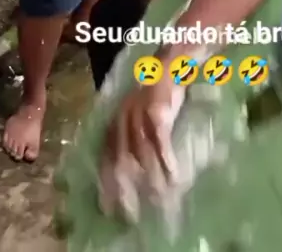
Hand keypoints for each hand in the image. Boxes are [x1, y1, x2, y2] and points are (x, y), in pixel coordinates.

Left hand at [98, 76, 183, 218]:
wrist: (169, 65)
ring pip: (142, 156)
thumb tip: (135, 171)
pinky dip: (167, 162)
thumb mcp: (137, 114)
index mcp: (115, 122)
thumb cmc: (156, 92)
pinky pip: (161, 143)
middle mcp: (122, 120)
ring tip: (160, 202)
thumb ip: (133, 137)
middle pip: (121, 162)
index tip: (108, 210)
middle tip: (132, 215)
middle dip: (125, 189)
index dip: (106, 184)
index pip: (106, 159)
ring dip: (152, 181)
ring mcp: (138, 116)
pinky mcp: (157, 113)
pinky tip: (175, 178)